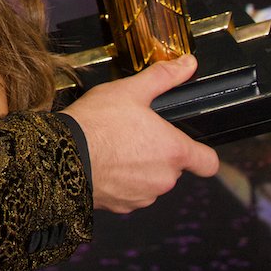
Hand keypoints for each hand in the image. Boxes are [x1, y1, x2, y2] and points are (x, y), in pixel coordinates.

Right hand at [60, 54, 219, 212]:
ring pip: (151, 181)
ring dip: (139, 168)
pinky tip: (104, 163)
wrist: (62, 155)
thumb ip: (163, 77)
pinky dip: (121, 182)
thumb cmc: (96, 123)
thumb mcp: (130, 90)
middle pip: (173, 168)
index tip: (190, 145)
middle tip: (133, 133)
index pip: (208, 163)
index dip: (201, 153)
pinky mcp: (122, 206)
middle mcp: (164, 178)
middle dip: (158, 153)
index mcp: (174, 150)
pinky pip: (130, 194)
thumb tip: (187, 64)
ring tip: (114, 147)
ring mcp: (143, 195)